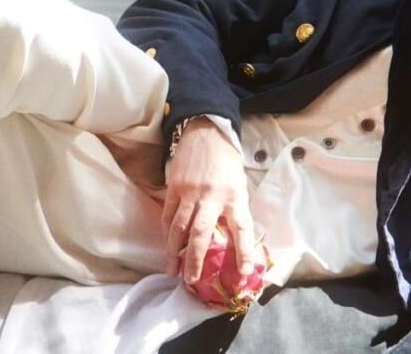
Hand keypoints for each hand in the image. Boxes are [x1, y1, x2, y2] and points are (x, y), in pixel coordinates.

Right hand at [162, 117, 253, 283]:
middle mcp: (212, 196)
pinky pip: (168, 214)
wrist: (206, 131)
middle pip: (202, 233)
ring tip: (172, 269)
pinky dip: (167, 231)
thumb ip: (235, 208)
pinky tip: (167, 244)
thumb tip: (233, 238)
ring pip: (179, 227)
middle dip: (195, 259)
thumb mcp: (239, 184)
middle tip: (190, 279)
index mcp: (234, 195)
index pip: (242, 228)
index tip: (242, 272)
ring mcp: (190, 192)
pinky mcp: (174, 187)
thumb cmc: (227, 160)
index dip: (244, 251)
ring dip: (174, 251)